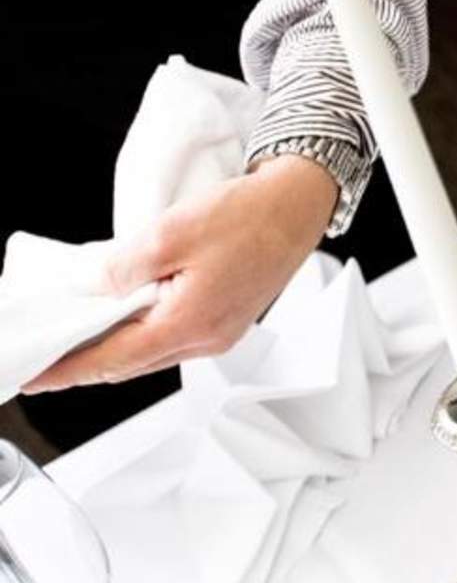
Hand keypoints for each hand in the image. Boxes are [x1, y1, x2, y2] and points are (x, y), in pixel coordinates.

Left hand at [25, 156, 337, 391]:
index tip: (33, 377)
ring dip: (113, 349)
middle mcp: (207, 339)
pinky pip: (174, 338)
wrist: (298, 205)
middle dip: (85, 365)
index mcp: (190, 324)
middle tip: (46, 361)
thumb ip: (123, 268)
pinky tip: (125, 315)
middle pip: (131, 365)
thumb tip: (99, 288)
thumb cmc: (248, 216)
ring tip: (77, 337)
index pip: (112, 360)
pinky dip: (142, 333)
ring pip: (152, 353)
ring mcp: (221, 332)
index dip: (66, 370)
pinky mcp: (228, 319)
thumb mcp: (169, 233)